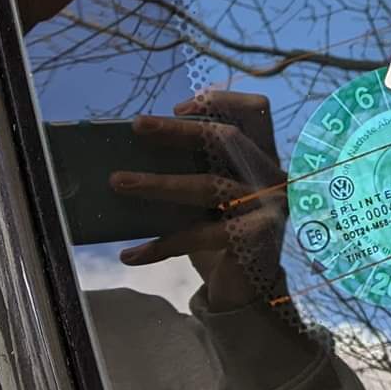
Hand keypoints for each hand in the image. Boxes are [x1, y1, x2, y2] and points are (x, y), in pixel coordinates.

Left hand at [111, 91, 287, 310]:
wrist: (245, 287)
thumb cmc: (221, 228)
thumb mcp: (214, 190)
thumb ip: (197, 165)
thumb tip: (133, 148)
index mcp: (263, 155)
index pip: (256, 111)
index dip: (222, 101)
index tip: (180, 107)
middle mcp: (272, 175)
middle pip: (227, 139)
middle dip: (179, 130)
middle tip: (137, 125)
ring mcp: (268, 207)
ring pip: (208, 185)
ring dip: (159, 183)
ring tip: (118, 182)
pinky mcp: (254, 239)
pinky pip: (200, 236)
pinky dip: (161, 246)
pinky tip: (130, 254)